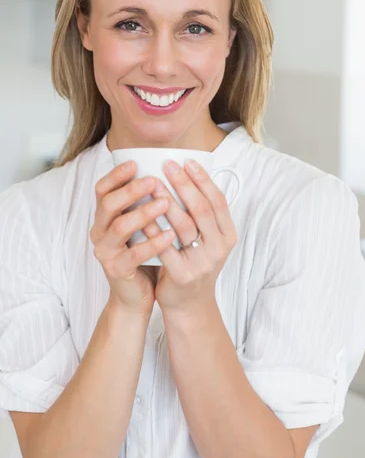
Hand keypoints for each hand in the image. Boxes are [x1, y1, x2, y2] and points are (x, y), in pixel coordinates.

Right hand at [90, 161, 175, 316]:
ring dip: (143, 213)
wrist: (135, 295)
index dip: (116, 175)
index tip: (136, 163)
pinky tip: (170, 235)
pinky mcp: (117, 270)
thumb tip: (167, 172)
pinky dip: (153, 242)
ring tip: (165, 203)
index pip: (102, 189)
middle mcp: (100, 231)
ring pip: (120, 227)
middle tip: (154, 180)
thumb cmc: (143, 253)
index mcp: (105, 217)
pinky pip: (134, 254)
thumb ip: (145, 203)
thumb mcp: (141, 225)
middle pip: (109, 203)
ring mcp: (106, 251)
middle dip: (132, 190)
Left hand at [141, 159, 237, 315]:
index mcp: (227, 235)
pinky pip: (166, 247)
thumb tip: (186, 177)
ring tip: (153, 184)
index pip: (218, 201)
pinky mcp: (183, 275)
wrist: (189, 305)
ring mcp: (202, 263)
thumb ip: (201, 215)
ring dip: (167, 202)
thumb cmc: (194, 263)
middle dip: (184, 184)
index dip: (203, 179)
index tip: (187, 161)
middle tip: (168, 165)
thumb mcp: (207, 239)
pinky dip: (154, 229)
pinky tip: (142, 214)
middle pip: (202, 209)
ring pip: (184, 226)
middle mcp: (219, 248)